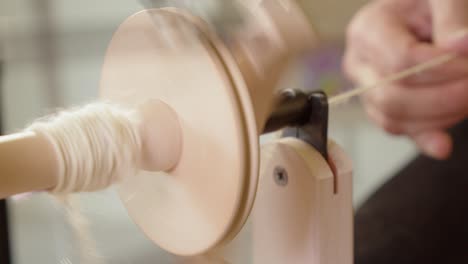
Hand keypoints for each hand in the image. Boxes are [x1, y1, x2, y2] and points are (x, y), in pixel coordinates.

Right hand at [344, 0, 467, 159]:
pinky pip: (396, 129)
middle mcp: (358, 63)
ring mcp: (366, 88)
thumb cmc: (427, 5)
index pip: (400, 61)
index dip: (442, 69)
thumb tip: (460, 47)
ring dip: (439, 117)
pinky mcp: (378, 106)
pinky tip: (442, 144)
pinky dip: (423, 137)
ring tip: (467, 98)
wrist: (418, 18)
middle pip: (392, 97)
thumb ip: (452, 15)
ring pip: (393, 119)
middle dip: (442, 99)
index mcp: (367, 30)